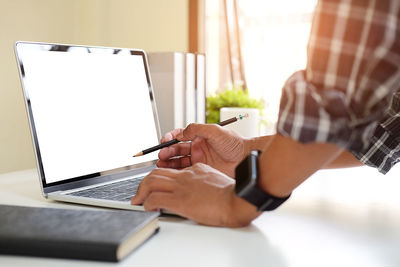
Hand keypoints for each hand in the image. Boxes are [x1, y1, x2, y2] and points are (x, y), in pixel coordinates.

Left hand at [131, 163, 259, 226]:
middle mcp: (185, 176)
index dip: (159, 178)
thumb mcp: (216, 180)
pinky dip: (146, 203)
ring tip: (138, 200)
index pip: (171, 171)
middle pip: (156, 172)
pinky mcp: (179, 200)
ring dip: (140, 191)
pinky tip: (146, 208)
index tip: (155, 186)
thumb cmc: (232, 195)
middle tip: (140, 192)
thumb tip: (200, 191)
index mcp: (195, 170)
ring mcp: (181, 187)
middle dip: (144, 182)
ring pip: (151, 181)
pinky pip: (155, 198)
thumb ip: (204, 181)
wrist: (237, 200)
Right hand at [157, 123, 246, 176]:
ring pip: (179, 160)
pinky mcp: (202, 170)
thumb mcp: (215, 131)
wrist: (245, 158)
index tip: (164, 141)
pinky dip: (177, 171)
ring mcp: (199, 159)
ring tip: (161, 163)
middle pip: (177, 148)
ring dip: (169, 161)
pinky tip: (171, 171)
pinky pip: (186, 170)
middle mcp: (198, 147)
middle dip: (167, 151)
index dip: (171, 138)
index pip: (180, 135)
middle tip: (162, 154)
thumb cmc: (235, 143)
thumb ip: (197, 129)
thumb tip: (182, 132)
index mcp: (200, 136)